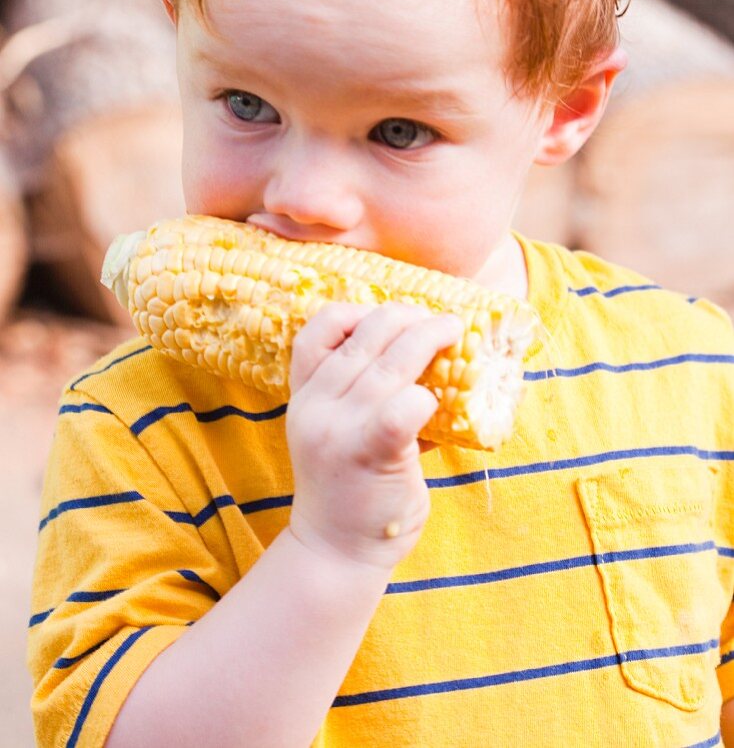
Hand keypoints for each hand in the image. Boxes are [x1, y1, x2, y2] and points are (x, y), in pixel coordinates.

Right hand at [286, 303, 462, 570]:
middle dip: (406, 317)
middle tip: (437, 319)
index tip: (388, 315)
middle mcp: (315, 406)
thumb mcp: (339, 433)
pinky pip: (404, 406)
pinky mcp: (370, 452)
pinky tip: (440, 397)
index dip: (354, 312)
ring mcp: (339, 429)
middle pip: (362, 337)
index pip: (317, 332)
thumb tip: (424, 361)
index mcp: (304, 396)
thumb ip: (364, 397)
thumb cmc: (351, 490)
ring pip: (389, 363)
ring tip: (453, 330)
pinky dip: (427, 394)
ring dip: (428, 337)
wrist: (336, 554)